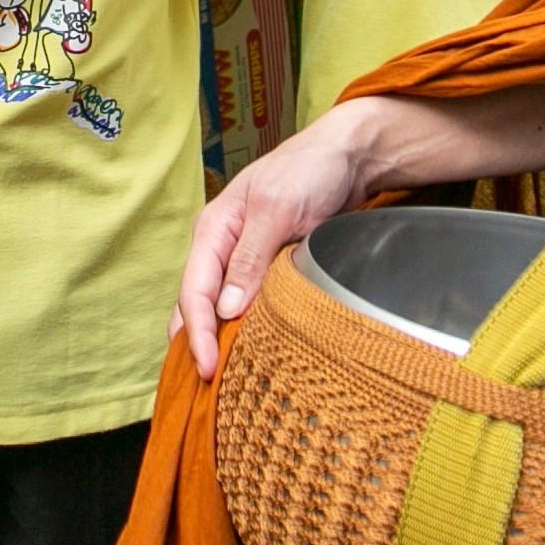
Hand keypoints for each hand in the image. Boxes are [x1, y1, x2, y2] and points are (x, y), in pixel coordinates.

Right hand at [177, 107, 380, 376]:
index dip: (197, 332)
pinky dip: (239, 331)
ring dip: (215, 341)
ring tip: (217, 382)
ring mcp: (242, 260)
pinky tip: (244, 354)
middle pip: (196, 305)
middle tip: (204, 387)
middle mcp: (221, 248)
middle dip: (195, 344)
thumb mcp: (279, 209)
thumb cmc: (310, 170)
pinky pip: (244, 306)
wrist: (350, 156)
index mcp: (213, 230)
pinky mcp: (266, 269)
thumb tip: (228, 310)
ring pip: (217, 309)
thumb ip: (250, 257)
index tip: (207, 368)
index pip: (194, 291)